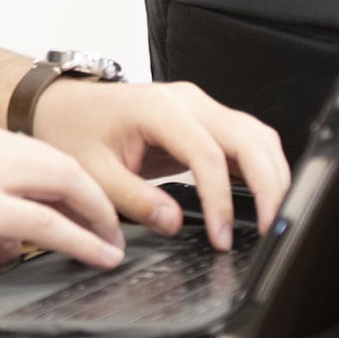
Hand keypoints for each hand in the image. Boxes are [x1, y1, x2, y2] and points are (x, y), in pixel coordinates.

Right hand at [0, 111, 125, 269]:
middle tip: (112, 226)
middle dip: (94, 196)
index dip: (65, 181)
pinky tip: (97, 255)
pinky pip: (46, 221)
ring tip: (113, 245)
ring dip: (96, 217)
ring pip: (63, 184)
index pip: (31, 152)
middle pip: (59, 162)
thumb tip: (5, 244)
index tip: (81, 204)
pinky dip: (80, 238)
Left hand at [28, 80, 288, 250]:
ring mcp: (200, 105)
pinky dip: (261, 166)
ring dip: (271, 175)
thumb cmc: (75, 131)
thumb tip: (174, 223)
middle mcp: (188, 100)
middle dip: (267, 186)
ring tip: (273, 218)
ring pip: (256, 136)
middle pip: (248, 139)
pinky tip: (263, 196)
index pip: (208, 154)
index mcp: (160, 109)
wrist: (65, 105)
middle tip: (271, 230)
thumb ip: (133, 199)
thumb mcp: (92, 171)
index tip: (222, 236)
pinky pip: (247, 138)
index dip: (221, 199)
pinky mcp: (205, 117)